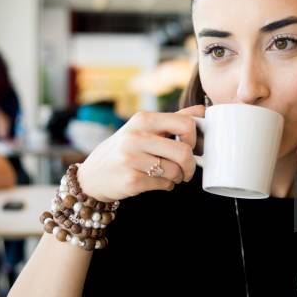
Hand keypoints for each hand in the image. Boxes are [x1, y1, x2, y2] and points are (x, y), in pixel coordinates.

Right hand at [77, 105, 205, 201]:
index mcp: (143, 119)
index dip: (194, 138)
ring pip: (175, 171)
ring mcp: (132, 159)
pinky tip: (158, 182)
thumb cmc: (126, 148)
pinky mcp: (131, 180)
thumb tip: (203, 111)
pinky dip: (167, 185)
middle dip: (191, 165)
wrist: (93, 175)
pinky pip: (164, 184)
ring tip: (170, 175)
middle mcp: (136, 137)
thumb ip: (173, 119)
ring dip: (178, 177)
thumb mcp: (144, 128)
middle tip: (187, 169)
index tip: (190, 146)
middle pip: (184, 152)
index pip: (186, 124)